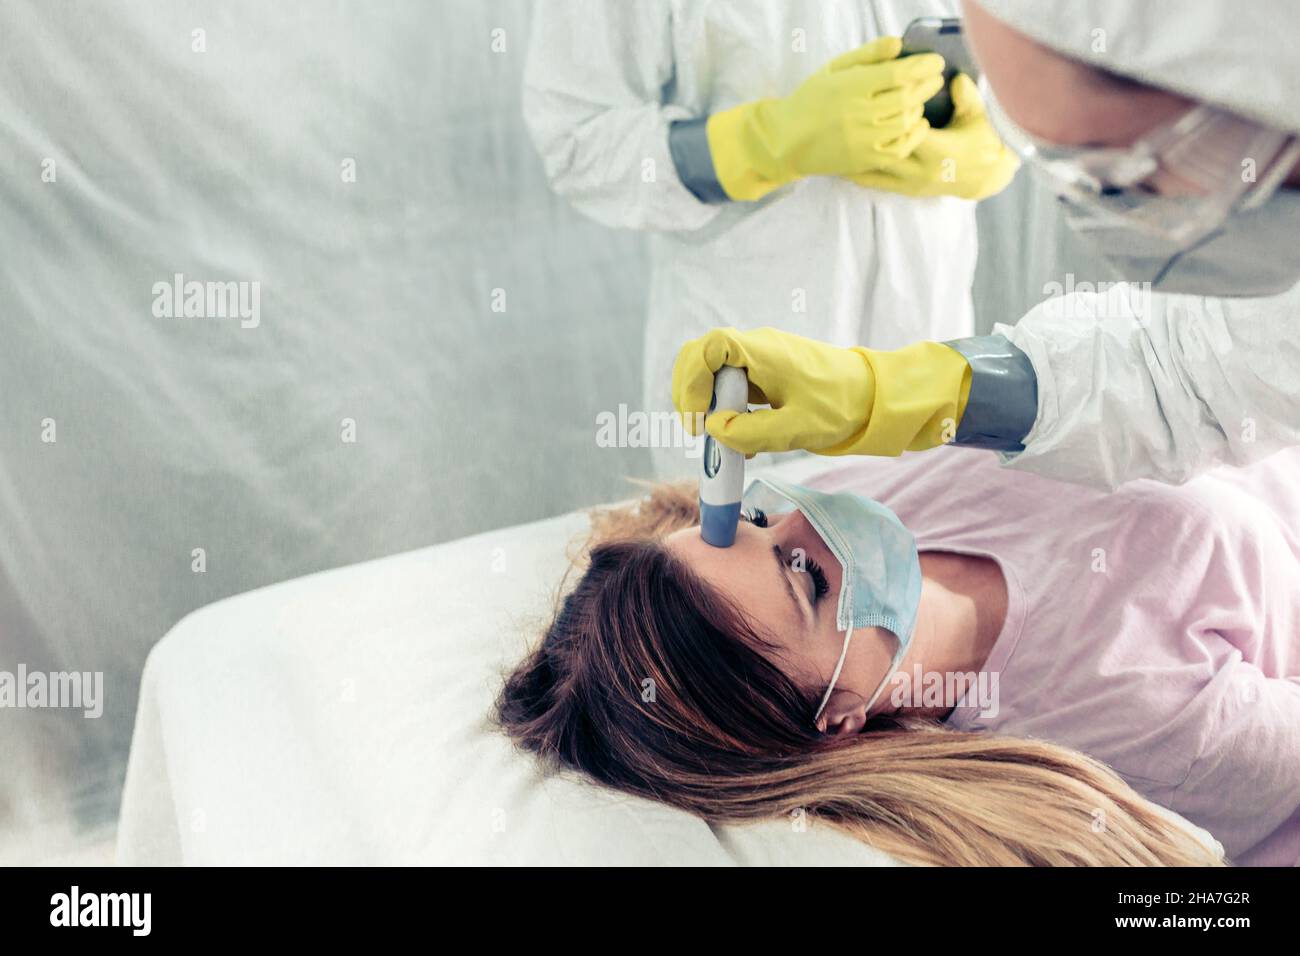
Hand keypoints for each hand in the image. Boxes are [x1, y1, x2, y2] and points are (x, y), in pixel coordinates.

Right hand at [672, 327, 875, 455]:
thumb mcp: (795, 429)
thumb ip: (750, 432)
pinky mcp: (763, 374)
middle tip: (699, 429)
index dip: (692, 381)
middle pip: (700, 357)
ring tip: (723, 436)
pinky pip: (730, 385)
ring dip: (707, 404)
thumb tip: (713, 428)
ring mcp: (757, 359)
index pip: (708, 348)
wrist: (872, 397)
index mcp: (762, 352)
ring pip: (711, 372)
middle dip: (690, 393)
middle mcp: (755, 349)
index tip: (700, 418)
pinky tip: (741, 436)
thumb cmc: (839, 407)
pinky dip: (725, 409)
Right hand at [706, 37, 945, 200]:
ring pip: (907, 121)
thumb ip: (868, 55)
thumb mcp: (834, 68)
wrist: (787, 141)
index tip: (935, 61)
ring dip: (920, 107)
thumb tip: (899, 44)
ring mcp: (865, 139)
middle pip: (908, 97)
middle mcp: (860, 113)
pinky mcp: (866, 160)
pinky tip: (916, 123)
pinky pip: (901, 147)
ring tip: (920, 99)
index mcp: (851, 86)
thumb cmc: (812, 99)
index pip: (899, 74)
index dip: (923, 66)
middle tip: (935, 78)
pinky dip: (915, 133)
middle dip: (928, 85)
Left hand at [846, 73, 1019, 199]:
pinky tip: (843, 164)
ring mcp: (913, 183)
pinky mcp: (907, 191)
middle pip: (884, 152)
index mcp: (939, 151)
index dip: (891, 117)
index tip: (874, 102)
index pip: (907, 132)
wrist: (985, 176)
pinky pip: (878, 184)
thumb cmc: (982, 141)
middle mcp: (922, 171)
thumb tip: (955, 78)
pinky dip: (861, 174)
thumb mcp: (978, 116)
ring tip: (833, 145)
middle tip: (839, 124)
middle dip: (864, 139)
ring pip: (876, 171)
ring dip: (855, 159)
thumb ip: (966, 97)